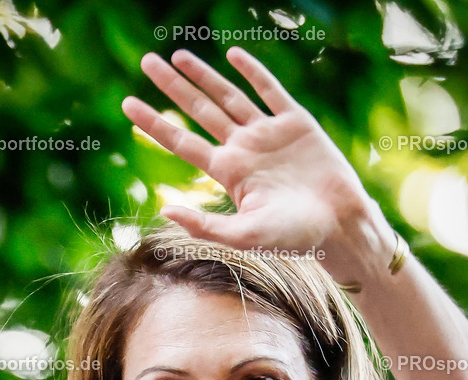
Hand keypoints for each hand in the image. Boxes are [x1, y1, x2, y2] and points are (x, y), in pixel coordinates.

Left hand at [121, 47, 394, 283]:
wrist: (340, 224)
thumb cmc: (294, 237)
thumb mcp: (244, 235)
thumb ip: (204, 225)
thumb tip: (162, 209)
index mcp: (228, 173)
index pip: (182, 142)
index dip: (154, 123)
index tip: (127, 104)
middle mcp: (244, 150)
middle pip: (199, 111)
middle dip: (173, 88)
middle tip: (146, 62)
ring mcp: (269, 134)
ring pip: (229, 97)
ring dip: (204, 75)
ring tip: (177, 56)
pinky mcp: (297, 123)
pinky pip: (270, 91)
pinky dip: (252, 71)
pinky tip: (233, 54)